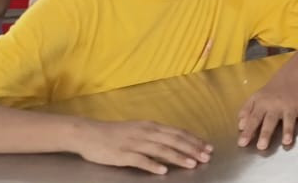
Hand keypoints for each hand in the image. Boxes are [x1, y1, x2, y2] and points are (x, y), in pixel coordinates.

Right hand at [76, 119, 211, 173]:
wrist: (89, 134)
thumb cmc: (115, 133)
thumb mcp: (139, 129)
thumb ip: (156, 135)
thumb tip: (174, 142)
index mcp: (151, 126)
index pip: (177, 133)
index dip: (194, 140)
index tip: (207, 147)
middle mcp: (146, 132)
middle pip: (173, 140)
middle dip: (192, 149)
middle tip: (206, 157)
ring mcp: (134, 143)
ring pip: (161, 150)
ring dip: (178, 157)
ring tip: (191, 164)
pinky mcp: (123, 154)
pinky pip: (140, 160)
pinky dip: (153, 165)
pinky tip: (163, 171)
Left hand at [238, 76, 297, 150]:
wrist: (291, 75)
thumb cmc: (270, 91)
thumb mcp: (255, 97)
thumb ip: (246, 111)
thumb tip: (240, 127)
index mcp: (262, 104)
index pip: (254, 119)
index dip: (248, 131)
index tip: (242, 143)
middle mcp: (276, 105)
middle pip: (270, 121)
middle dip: (266, 133)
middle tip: (261, 147)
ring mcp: (291, 106)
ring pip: (288, 119)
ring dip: (287, 130)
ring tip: (286, 142)